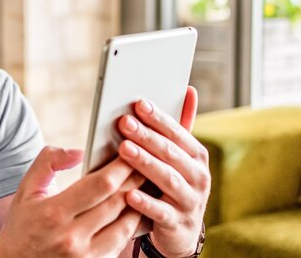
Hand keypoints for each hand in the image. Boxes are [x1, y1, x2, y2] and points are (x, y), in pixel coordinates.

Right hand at [0, 146, 144, 257]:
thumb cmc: (21, 224)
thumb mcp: (27, 188)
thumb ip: (48, 162)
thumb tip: (79, 152)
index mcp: (55, 212)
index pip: (100, 185)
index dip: (120, 167)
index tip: (130, 151)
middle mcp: (72, 237)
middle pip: (117, 203)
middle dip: (134, 180)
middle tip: (145, 164)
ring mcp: (84, 256)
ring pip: (125, 226)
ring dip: (138, 205)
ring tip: (144, 186)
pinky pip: (120, 244)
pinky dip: (129, 226)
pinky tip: (133, 211)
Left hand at [116, 86, 210, 257]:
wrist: (180, 232)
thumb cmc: (171, 184)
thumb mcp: (178, 157)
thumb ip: (178, 127)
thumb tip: (189, 89)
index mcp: (196, 155)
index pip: (177, 132)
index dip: (158, 118)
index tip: (138, 104)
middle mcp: (198, 176)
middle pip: (170, 152)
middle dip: (146, 136)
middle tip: (124, 123)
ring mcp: (190, 201)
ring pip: (167, 179)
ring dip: (145, 163)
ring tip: (124, 149)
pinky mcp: (177, 224)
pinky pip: (160, 212)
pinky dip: (145, 203)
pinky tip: (129, 193)